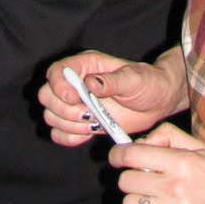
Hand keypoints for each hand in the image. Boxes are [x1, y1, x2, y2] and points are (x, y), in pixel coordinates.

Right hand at [39, 50, 182, 145]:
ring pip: (52, 116)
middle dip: (63, 110)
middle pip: (47, 96)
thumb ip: (111, 81)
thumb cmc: (148, 83)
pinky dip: (68, 138)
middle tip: (88, 115)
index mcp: (86, 66)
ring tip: (93, 124)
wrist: (157, 102)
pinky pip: (60, 133)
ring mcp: (77, 104)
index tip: (74, 98)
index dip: (58, 86)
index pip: (56, 71)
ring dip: (68, 125)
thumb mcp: (134, 79)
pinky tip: (86, 135)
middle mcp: (76, 84)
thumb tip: (90, 83)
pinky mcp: (81, 123)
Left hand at [110, 119, 204, 203]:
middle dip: (129, 177)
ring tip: (149, 200)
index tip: (117, 157)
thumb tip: (141, 142)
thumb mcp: (203, 148)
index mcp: (182, 162)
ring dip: (135, 202)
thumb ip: (170, 138)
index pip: (132, 155)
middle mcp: (177, 187)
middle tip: (142, 179)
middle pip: (127, 181)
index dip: (118, 155)